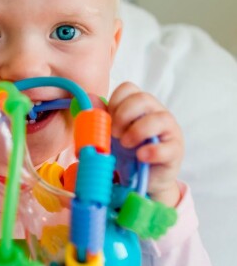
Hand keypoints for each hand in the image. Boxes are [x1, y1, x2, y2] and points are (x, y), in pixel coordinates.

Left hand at [108, 82, 183, 206]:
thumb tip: (89, 99)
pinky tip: (141, 156)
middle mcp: (156, 112)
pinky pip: (168, 147)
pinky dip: (152, 151)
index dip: (114, 102)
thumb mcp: (109, 133)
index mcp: (138, 104)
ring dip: (137, 131)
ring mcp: (169, 130)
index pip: (128, 88)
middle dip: (123, 116)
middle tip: (114, 133)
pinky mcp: (175, 150)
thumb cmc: (125, 150)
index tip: (108, 120)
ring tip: (126, 145)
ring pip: (160, 118)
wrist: (141, 177)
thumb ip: (99, 116)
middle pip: (143, 98)